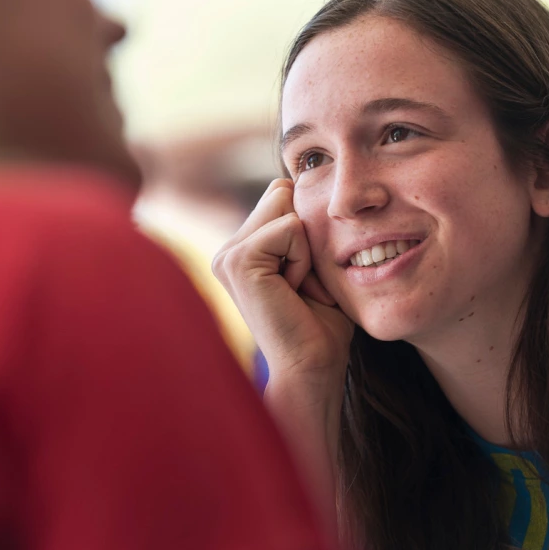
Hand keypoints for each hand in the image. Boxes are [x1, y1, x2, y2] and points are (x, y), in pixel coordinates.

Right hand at [213, 179, 353, 389]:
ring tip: (300, 289)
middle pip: (282, 193)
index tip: (306, 279)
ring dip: (308, 249)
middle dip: (307, 234)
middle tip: (304, 284)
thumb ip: (302, 227)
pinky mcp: (237, 261)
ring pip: (287, 207)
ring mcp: (227, 255)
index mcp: (242, 249)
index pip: (282, 195)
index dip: (309, 230)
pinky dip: (304, 259)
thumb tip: (295, 180)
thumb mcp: (313, 265)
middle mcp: (228, 250)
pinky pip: (290, 229)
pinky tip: (294, 291)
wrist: (312, 369)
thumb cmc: (321, 326)